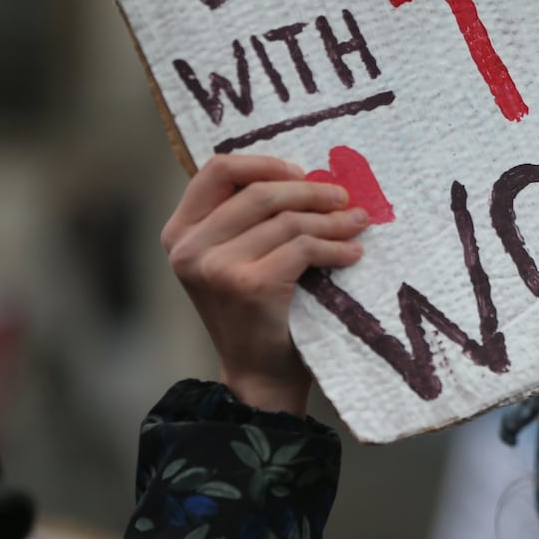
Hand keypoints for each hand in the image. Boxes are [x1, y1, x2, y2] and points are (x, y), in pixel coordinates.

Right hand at [161, 154, 369, 413]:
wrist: (259, 374)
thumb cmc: (256, 310)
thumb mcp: (236, 256)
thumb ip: (250, 218)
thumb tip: (307, 173)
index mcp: (180, 231)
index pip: (217, 170)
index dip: (263, 163)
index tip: (300, 172)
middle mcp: (189, 247)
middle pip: (259, 192)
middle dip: (309, 191)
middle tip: (343, 198)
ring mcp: (215, 267)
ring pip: (287, 221)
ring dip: (331, 221)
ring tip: (357, 224)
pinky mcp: (248, 285)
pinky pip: (302, 248)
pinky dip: (335, 248)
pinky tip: (352, 254)